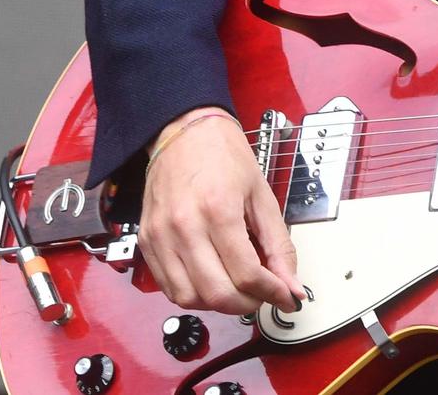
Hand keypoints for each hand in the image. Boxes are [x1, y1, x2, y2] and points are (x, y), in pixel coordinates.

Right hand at [138, 107, 307, 314]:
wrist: (184, 133)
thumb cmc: (224, 157)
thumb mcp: (262, 194)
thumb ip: (279, 244)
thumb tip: (292, 285)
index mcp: (218, 209)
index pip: (246, 273)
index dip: (272, 293)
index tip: (287, 296)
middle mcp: (184, 227)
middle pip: (216, 293)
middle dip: (247, 304)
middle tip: (263, 295)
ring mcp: (160, 237)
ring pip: (189, 298)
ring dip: (218, 304)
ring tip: (237, 288)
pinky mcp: (146, 242)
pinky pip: (168, 287)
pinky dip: (193, 295)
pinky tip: (211, 279)